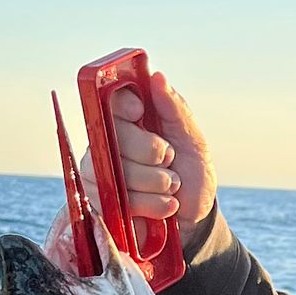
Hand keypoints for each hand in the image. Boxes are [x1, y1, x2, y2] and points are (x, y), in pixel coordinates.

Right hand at [96, 70, 216, 238]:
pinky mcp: (103, 205)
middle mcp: (108, 144)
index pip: (110, 101)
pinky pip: (124, 202)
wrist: (195, 217)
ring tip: (172, 185)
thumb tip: (157, 77)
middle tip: (169, 159)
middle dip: (152, 151)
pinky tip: (166, 205)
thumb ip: (175, 109)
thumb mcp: (193, 139)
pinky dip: (153, 205)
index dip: (124, 105)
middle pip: (116, 136)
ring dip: (158, 182)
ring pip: (120, 172)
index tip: (139, 111)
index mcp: (129, 122)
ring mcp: (101, 175)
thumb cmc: (192, 173)